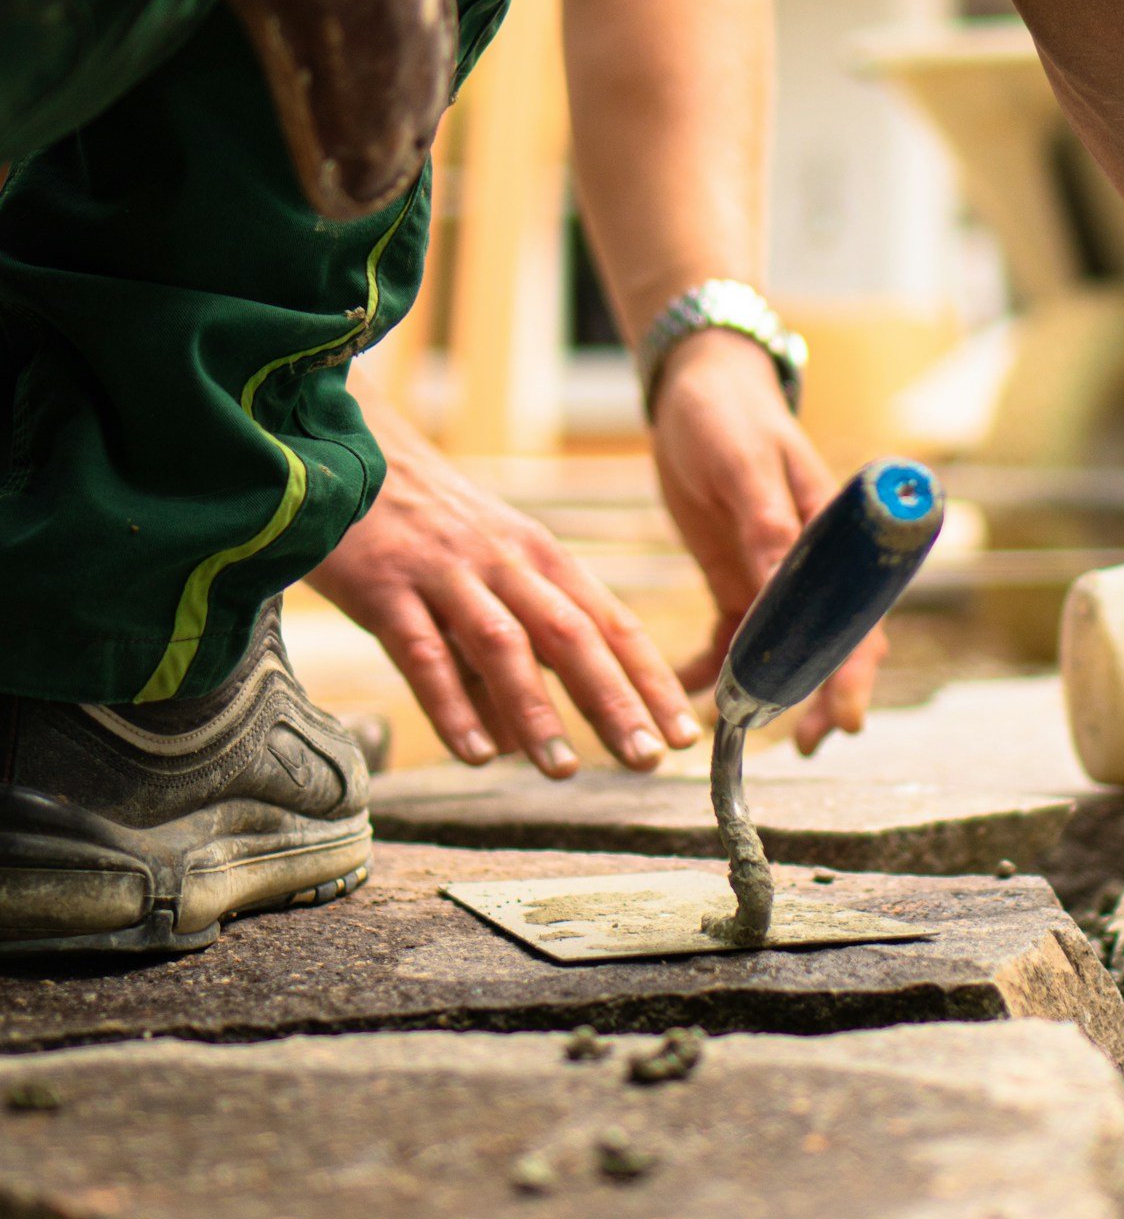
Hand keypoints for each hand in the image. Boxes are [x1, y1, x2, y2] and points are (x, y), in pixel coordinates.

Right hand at [309, 397, 699, 774]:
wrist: (343, 449)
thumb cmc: (423, 522)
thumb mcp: (484, 569)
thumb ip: (509, 646)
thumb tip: (523, 737)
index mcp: (539, 556)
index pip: (611, 622)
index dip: (650, 679)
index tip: (683, 731)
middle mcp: (503, 561)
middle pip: (571, 634)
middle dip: (614, 699)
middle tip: (646, 759)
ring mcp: (445, 572)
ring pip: (503, 644)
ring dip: (537, 710)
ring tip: (563, 770)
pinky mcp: (385, 585)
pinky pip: (424, 651)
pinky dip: (451, 704)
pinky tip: (474, 751)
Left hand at [650, 328, 883, 750]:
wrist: (695, 389)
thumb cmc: (729, 415)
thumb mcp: (744, 467)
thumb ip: (767, 528)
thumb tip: (784, 592)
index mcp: (831, 534)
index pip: (856, 613)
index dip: (854, 670)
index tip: (846, 717)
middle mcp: (811, 563)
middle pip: (827, 642)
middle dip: (819, 696)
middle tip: (807, 745)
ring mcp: (773, 574)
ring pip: (781, 650)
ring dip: (768, 693)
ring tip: (742, 735)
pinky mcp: (737, 577)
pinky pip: (732, 636)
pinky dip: (712, 666)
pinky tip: (686, 688)